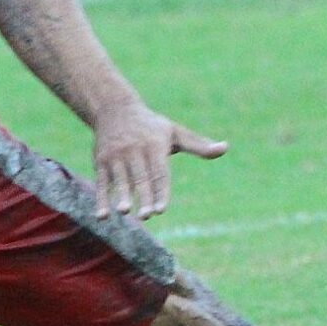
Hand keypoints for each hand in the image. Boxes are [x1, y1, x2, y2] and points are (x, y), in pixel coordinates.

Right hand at [91, 101, 226, 220]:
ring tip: (124, 211)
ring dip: (121, 196)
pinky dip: (101, 198)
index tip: (161, 210)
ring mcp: (116, 156)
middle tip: (146, 216)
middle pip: (141, 178)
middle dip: (143, 197)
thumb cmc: (151, 126)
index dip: (161, 191)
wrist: (115, 109)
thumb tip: (225, 148)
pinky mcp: (101, 160)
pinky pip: (102, 181)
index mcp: (155, 146)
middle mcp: (135, 151)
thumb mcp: (175, 132)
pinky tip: (101, 216)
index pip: (159, 173)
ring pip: (120, 179)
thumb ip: (198, 144)